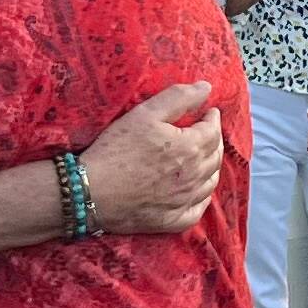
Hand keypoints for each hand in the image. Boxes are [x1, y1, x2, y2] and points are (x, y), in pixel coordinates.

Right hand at [82, 81, 222, 232]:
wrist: (91, 191)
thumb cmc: (116, 149)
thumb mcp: (145, 114)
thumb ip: (178, 98)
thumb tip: (206, 87)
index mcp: (190, 147)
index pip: (213, 131)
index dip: (213, 119)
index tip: (210, 113)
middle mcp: (194, 175)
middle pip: (215, 156)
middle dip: (215, 141)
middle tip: (209, 132)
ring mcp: (184, 200)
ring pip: (210, 182)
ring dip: (212, 167)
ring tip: (206, 157)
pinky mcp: (172, 220)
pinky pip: (198, 210)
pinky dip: (203, 199)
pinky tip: (198, 192)